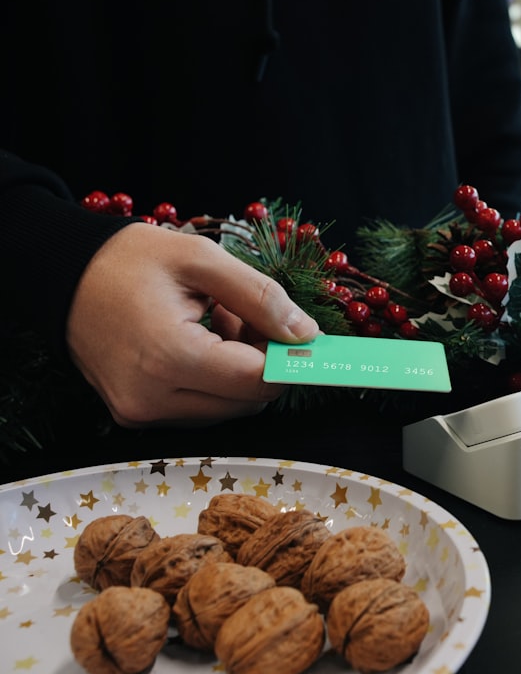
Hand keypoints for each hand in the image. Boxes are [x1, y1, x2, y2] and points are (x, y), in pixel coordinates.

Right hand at [67, 223, 318, 426]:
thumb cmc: (129, 260)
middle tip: (251, 316)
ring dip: (238, 371)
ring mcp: (141, 412)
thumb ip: (261, 297)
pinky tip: (199, 340)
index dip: (289, 359)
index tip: (306, 338)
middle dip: (263, 362)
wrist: (60, 273)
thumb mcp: (202, 260)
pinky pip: (198, 407)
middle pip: (246, 400)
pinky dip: (213, 379)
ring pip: (225, 408)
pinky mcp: (136, 414)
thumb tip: (306, 334)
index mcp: (169, 357)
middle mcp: (153, 398)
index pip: (257, 381)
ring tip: (219, 323)